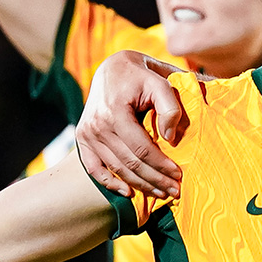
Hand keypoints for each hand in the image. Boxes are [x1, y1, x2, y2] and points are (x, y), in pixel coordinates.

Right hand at [74, 52, 187, 199]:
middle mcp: (97, 125)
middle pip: (129, 163)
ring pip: (116, 169)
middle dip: (154, 180)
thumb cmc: (142, 76)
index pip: (141, 148)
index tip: (179, 175)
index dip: (161, 165)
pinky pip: (94, 169)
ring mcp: (87, 133)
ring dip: (139, 185)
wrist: (113, 68)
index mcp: (115, 111)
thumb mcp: (161, 83)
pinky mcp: (82, 138)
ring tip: (160, 193)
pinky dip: (110, 183)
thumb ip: (170, 108)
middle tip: (175, 191)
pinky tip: (128, 192)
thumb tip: (169, 138)